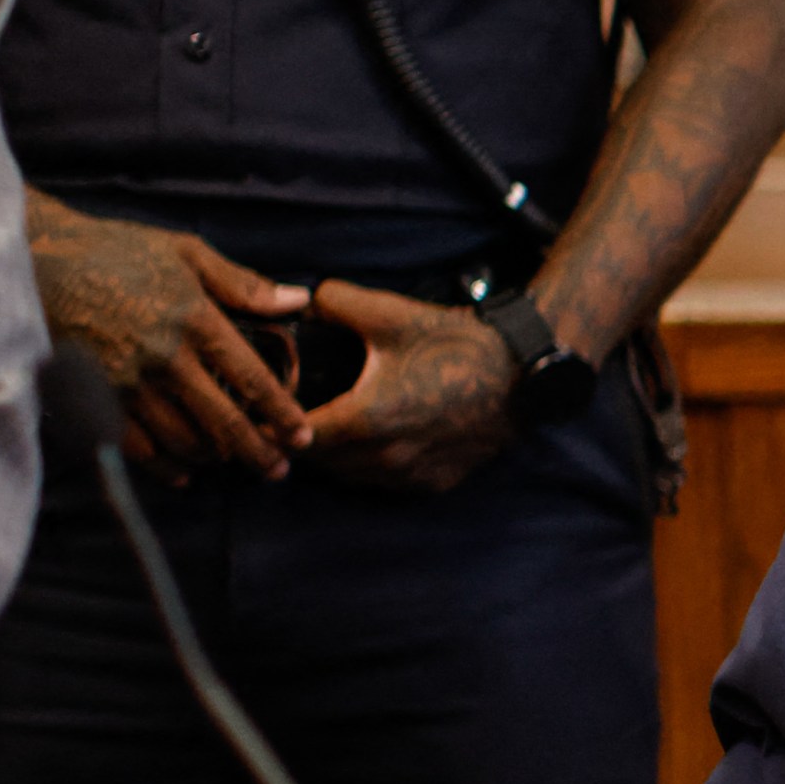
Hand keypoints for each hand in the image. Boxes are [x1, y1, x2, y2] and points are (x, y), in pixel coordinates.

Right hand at [29, 197, 310, 480]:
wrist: (37, 260)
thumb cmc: (116, 250)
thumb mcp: (186, 252)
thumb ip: (243, 284)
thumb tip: (298, 300)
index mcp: (194, 319)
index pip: (252, 380)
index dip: (282, 414)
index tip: (302, 437)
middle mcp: (165, 358)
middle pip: (223, 423)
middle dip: (257, 453)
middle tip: (278, 470)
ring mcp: (127, 383)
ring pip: (183, 441)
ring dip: (213, 458)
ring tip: (231, 462)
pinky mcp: (92, 398)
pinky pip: (136, 447)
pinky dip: (164, 465)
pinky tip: (183, 470)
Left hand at [292, 281, 522, 494]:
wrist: (523, 377)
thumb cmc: (459, 345)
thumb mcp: (393, 313)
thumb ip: (336, 302)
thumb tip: (303, 300)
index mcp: (366, 418)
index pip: (296, 437)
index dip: (272, 425)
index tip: (261, 411)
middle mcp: (384, 456)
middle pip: (318, 462)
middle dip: (299, 440)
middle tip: (287, 417)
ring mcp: (410, 475)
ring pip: (349, 476)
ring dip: (333, 457)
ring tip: (326, 429)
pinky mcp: (433, 483)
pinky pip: (383, 483)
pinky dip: (369, 466)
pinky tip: (373, 440)